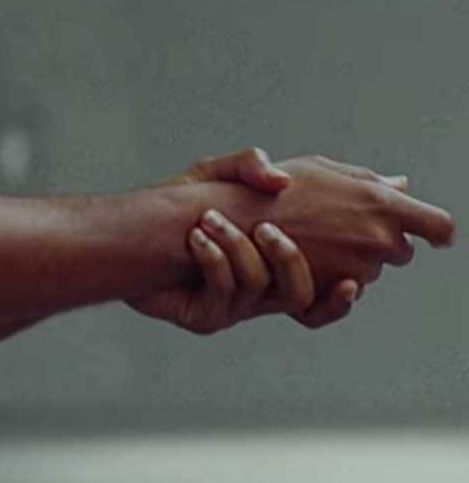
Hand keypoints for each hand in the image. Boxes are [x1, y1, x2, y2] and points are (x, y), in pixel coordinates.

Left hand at [127, 147, 415, 333]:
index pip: (326, 293)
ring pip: (258, 292)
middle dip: (289, 261)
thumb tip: (285, 177)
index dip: (342, 297)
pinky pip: (220, 296)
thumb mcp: (218, 174)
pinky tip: (196, 239)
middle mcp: (260, 293)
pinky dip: (213, 263)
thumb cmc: (181, 204)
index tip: (353, 280)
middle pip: (300, 297)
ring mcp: (231, 307)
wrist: (130, 232)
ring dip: (239, 252)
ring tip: (210, 221)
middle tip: (266, 228)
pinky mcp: (201, 315)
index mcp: (278, 267)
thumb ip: (251, 166)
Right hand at [242, 155, 451, 299]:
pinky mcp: (330, 293)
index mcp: (380, 204)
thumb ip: (365, 179)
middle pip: (401, 251)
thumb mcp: (316, 169)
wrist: (219, 222)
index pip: (439, 227)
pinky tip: (313, 265)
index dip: (436, 232)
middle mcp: (376, 240)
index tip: (433, 236)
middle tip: (339, 227)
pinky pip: (345, 294)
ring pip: (370, 272)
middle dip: (379, 242)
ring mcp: (355, 270)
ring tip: (311, 240)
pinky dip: (334, 284)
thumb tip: (401, 187)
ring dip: (351, 261)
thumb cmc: (264, 189)